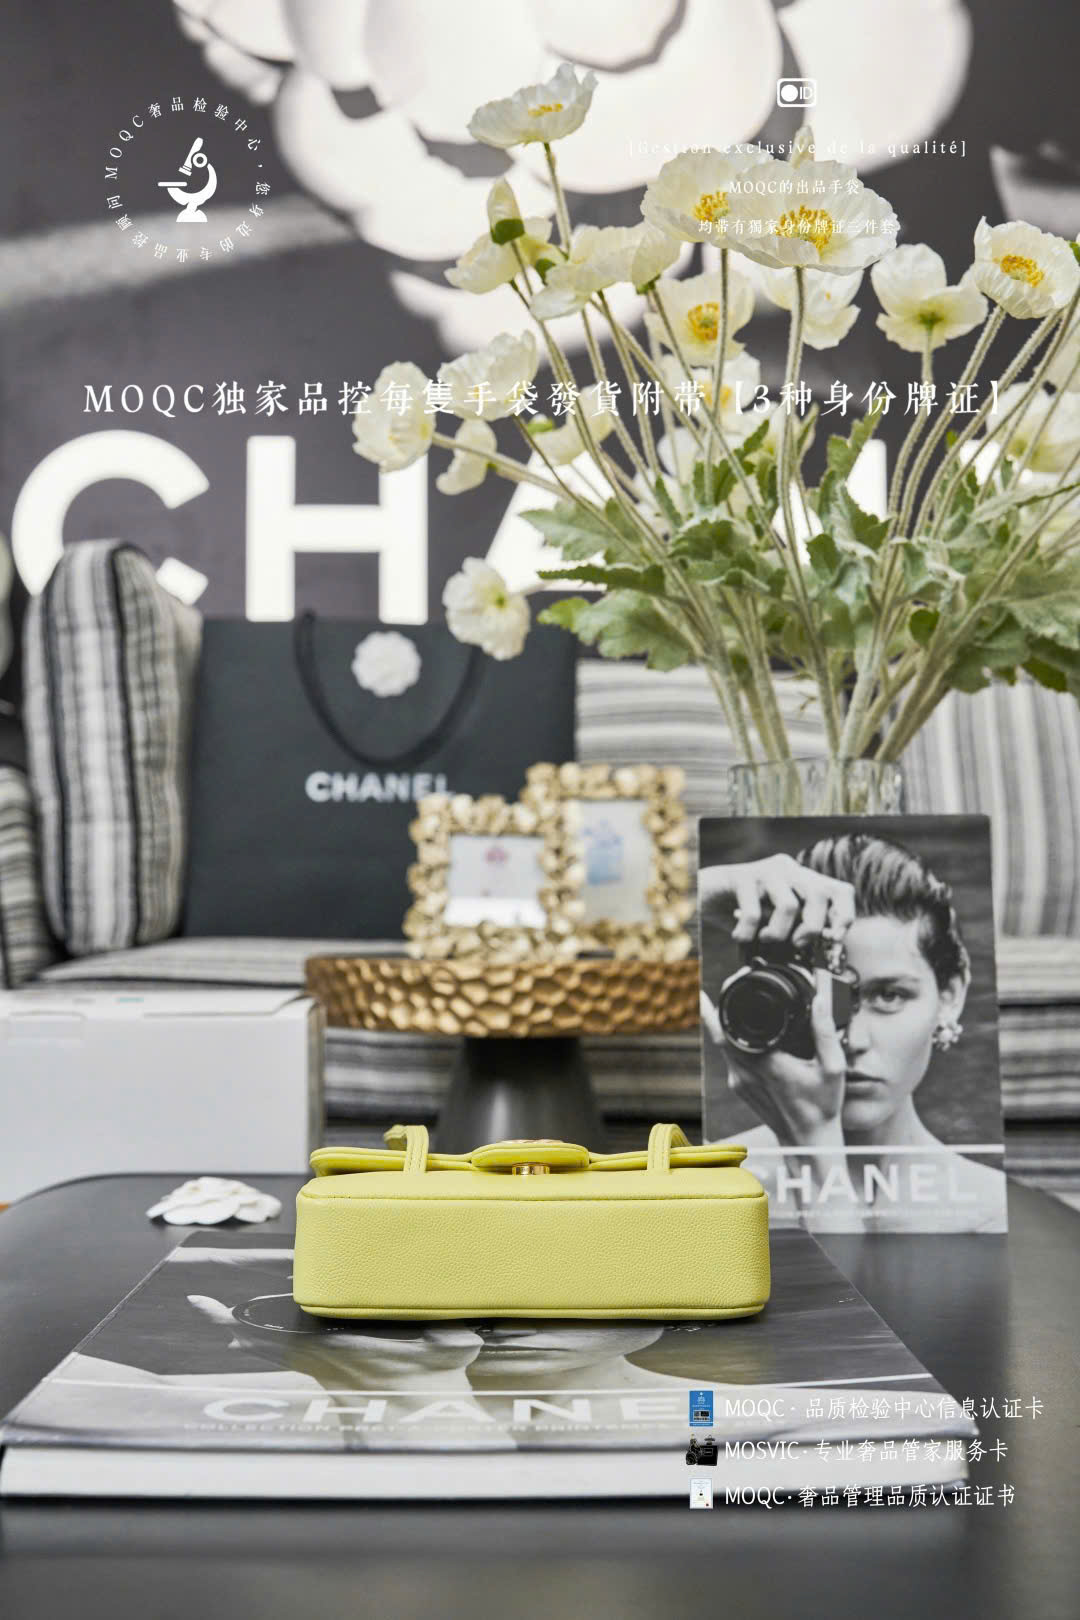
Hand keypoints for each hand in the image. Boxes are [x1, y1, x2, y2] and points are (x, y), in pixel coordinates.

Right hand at [699, 852, 855, 950]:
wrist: (702, 896)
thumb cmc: (743, 913)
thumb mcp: (775, 922)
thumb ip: (796, 930)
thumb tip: (822, 954)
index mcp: (802, 880)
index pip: (840, 890)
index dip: (845, 915)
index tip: (834, 940)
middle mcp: (789, 870)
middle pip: (821, 895)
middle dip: (812, 928)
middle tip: (795, 944)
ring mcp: (765, 870)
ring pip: (789, 905)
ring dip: (778, 933)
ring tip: (764, 939)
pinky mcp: (741, 876)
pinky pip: (754, 912)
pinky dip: (748, 933)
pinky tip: (739, 936)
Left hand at [701, 977, 847, 1144]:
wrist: (808, 1141)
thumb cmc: (822, 1107)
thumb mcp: (832, 1067)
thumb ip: (825, 1031)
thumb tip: (820, 998)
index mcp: (766, 1064)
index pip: (730, 1026)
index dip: (722, 1003)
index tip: (729, 983)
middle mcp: (746, 1073)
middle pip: (719, 1032)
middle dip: (718, 1007)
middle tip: (727, 986)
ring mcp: (739, 1082)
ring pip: (722, 1045)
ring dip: (723, 1023)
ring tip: (731, 1001)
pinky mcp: (739, 1088)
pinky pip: (729, 1057)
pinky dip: (731, 1040)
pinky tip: (741, 1029)